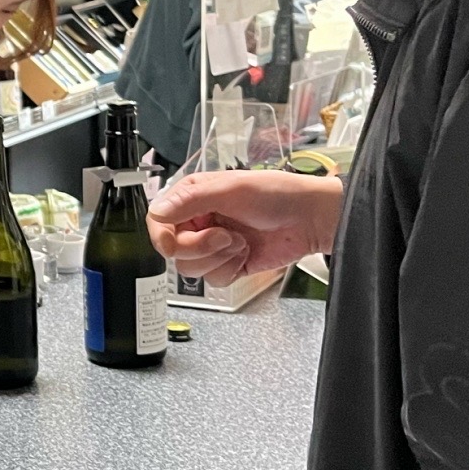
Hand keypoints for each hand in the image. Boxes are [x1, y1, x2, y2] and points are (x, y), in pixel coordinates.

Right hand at [148, 170, 341, 284]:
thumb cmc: (277, 195)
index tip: (172, 244)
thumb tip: (158, 211)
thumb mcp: (231, 189)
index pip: (159, 221)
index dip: (162, 236)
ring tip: (240, 241)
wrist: (310, 219)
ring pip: (191, 268)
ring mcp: (212, 245)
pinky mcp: (228, 265)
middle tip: (225, 235)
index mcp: (192, 198)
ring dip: (219, 257)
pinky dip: (230, 269)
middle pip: (174, 250)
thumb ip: (191, 200)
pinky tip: (246, 253)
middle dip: (201, 247)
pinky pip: (214, 279)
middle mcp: (198, 221)